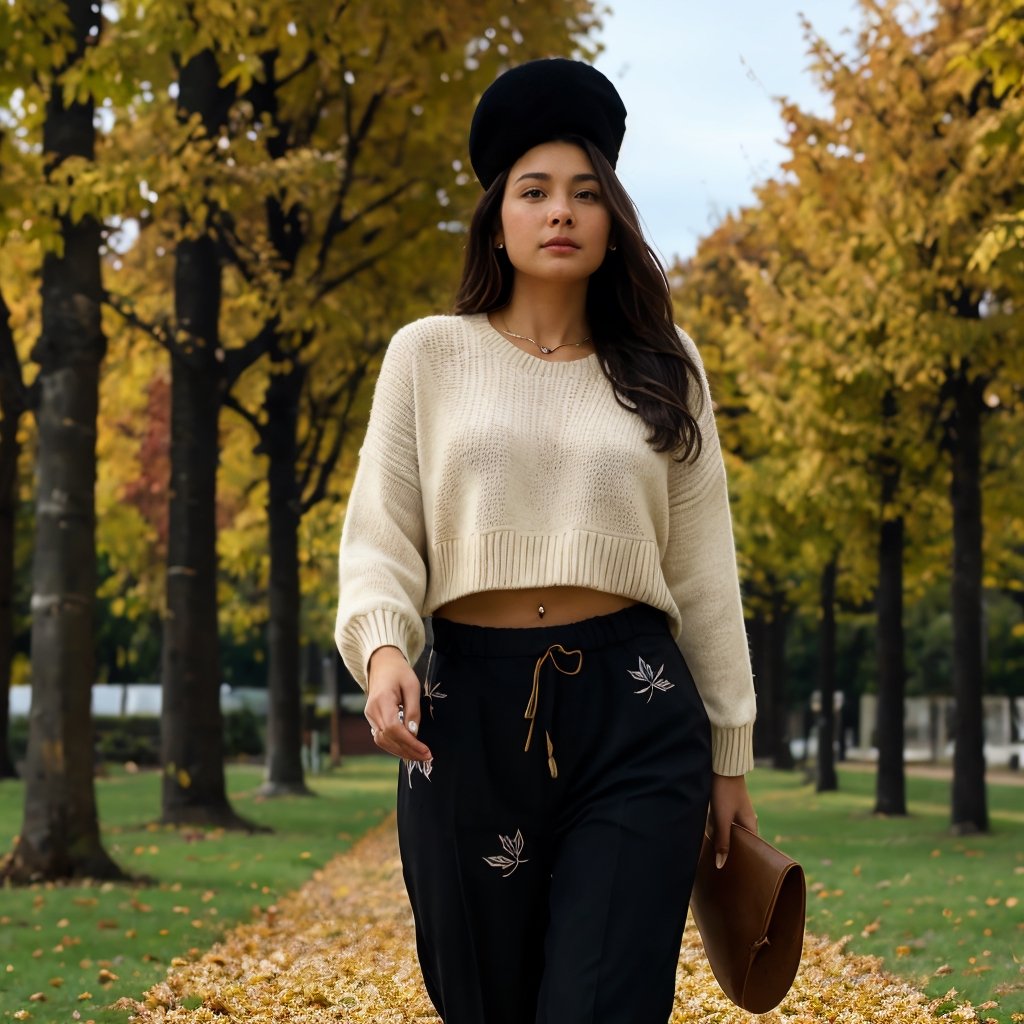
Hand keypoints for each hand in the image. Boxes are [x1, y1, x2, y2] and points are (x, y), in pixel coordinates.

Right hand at [365, 646, 432, 761]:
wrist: (382, 664)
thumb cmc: (400, 672)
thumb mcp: (412, 686)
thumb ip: (413, 710)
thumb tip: (414, 733)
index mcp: (382, 700)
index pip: (393, 728)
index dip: (410, 742)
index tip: (425, 750)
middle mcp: (371, 710)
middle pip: (388, 738)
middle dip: (408, 751)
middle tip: (427, 757)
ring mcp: (369, 715)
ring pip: (382, 741)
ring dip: (401, 751)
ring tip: (419, 756)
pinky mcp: (372, 718)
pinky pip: (381, 737)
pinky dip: (394, 746)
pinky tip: (408, 750)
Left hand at [708, 772, 756, 868]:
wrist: (723, 767)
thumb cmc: (725, 793)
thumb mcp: (722, 819)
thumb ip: (722, 842)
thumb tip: (721, 865)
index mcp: (751, 826)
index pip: (751, 850)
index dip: (743, 861)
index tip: (734, 874)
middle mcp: (747, 821)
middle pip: (740, 843)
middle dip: (730, 853)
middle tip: (720, 868)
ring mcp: (737, 814)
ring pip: (730, 833)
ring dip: (722, 842)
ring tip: (712, 857)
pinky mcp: (728, 807)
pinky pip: (724, 824)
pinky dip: (718, 831)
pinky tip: (708, 837)